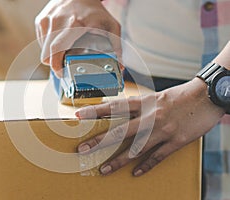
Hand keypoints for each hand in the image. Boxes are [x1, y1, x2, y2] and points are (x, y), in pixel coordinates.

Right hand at [35, 0, 121, 76]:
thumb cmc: (94, 10)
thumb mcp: (110, 25)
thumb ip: (116, 46)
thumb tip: (119, 66)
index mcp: (74, 24)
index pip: (57, 49)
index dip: (56, 66)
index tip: (61, 73)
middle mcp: (57, 21)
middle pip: (47, 54)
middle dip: (55, 64)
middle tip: (64, 67)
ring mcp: (46, 20)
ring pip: (43, 50)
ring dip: (52, 55)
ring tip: (64, 51)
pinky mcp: (40, 21)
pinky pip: (42, 42)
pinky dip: (49, 47)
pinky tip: (60, 41)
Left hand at [75, 78, 224, 175]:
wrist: (206, 96)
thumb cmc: (179, 96)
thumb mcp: (156, 97)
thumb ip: (140, 107)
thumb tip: (122, 113)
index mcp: (145, 103)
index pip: (116, 107)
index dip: (96, 111)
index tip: (79, 116)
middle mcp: (151, 117)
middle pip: (120, 131)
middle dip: (100, 141)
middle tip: (83, 149)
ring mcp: (163, 130)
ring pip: (136, 148)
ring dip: (118, 161)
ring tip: (104, 169)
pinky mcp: (176, 141)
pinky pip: (158, 156)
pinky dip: (146, 166)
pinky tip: (135, 173)